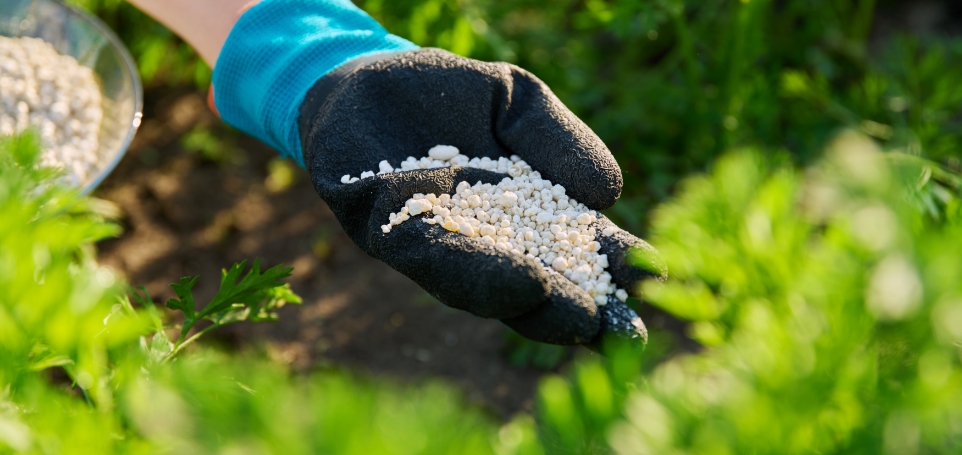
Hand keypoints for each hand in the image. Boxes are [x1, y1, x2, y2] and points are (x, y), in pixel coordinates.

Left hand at [298, 49, 664, 345]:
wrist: (369, 77)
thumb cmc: (451, 95)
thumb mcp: (519, 103)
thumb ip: (559, 143)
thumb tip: (609, 195)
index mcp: (521, 217)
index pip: (573, 251)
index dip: (612, 271)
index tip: (656, 285)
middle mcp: (479, 244)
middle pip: (533, 287)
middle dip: (578, 311)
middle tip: (625, 337)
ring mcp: (432, 243)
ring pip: (482, 284)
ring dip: (532, 303)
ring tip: (577, 315)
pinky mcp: (383, 230)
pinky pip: (428, 256)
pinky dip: (474, 270)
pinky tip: (520, 278)